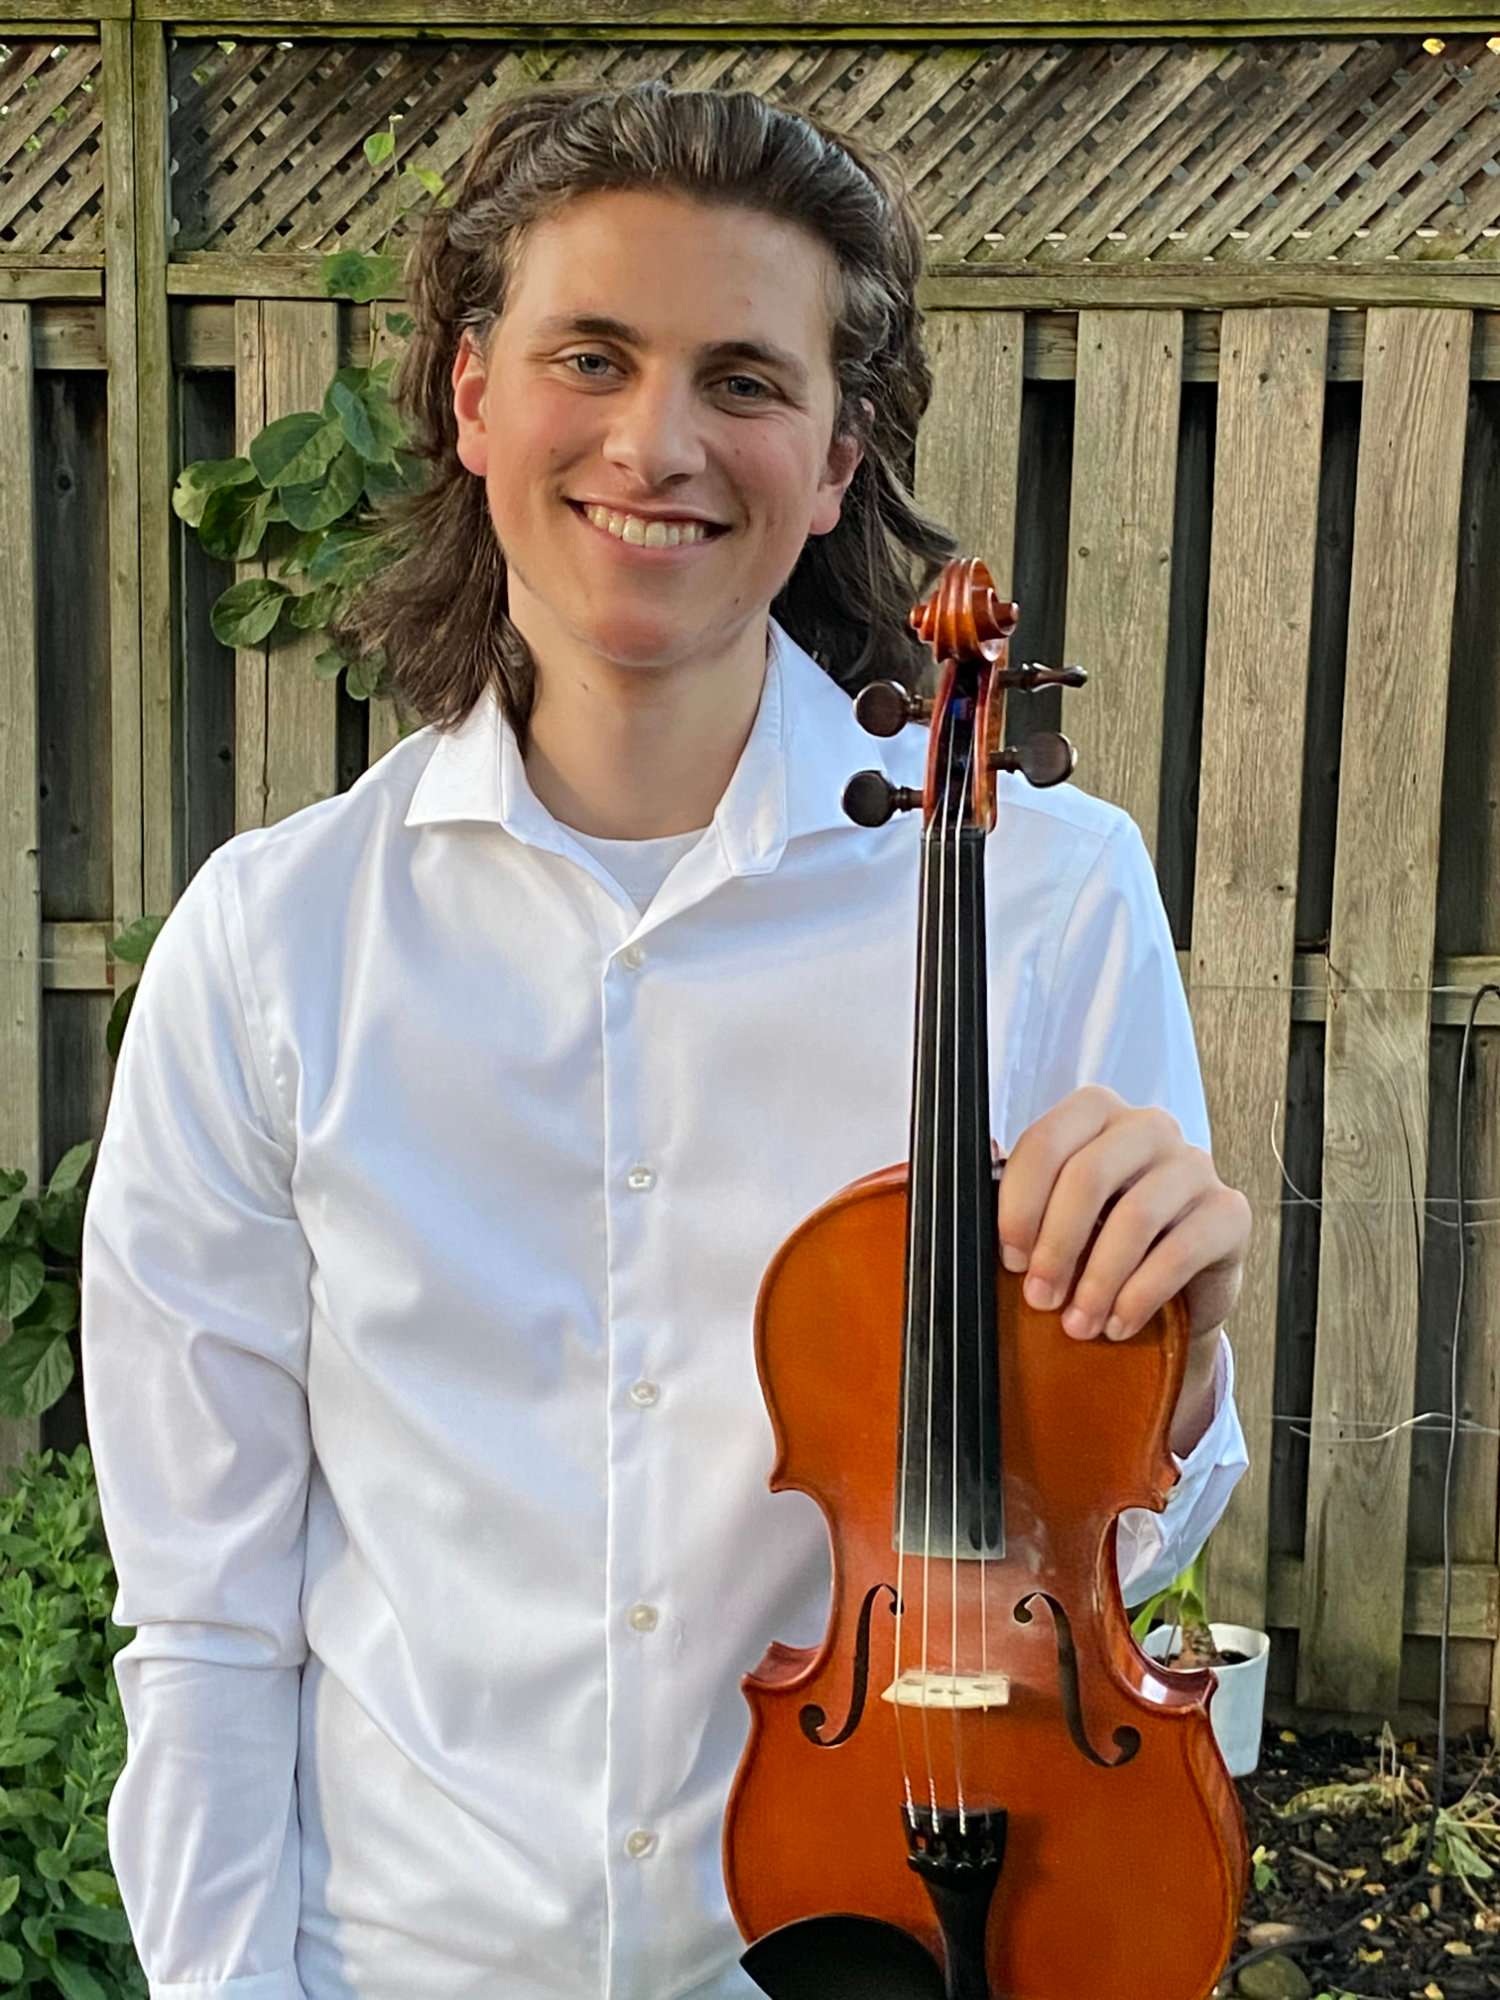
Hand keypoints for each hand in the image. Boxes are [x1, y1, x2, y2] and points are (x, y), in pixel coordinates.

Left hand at [995, 1085, 1249, 1348]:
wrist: (1169, 1287)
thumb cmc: (1097, 1239)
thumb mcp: (1051, 1214)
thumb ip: (1016, 1192)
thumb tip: (976, 1176)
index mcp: (1095, 1113)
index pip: (1047, 1142)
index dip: (1020, 1205)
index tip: (1010, 1258)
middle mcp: (1148, 1127)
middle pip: (1089, 1175)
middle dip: (1056, 1246)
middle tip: (1039, 1297)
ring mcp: (1193, 1165)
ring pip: (1135, 1216)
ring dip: (1097, 1280)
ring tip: (1077, 1324)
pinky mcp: (1229, 1211)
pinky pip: (1180, 1251)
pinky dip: (1140, 1295)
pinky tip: (1118, 1323)